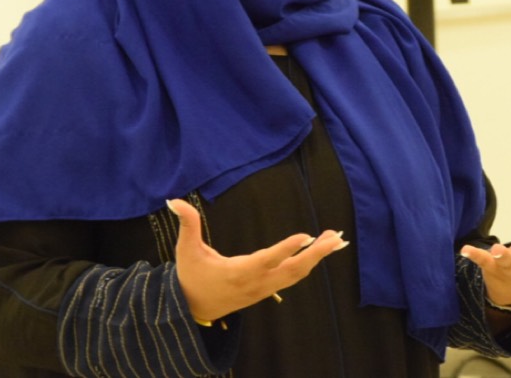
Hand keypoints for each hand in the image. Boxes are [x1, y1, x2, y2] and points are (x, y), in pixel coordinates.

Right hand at [167, 198, 349, 322]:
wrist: (192, 309)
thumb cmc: (191, 277)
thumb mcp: (186, 251)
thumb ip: (187, 224)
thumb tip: (174, 200)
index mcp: (238, 273)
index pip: (267, 260)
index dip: (286, 249)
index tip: (306, 236)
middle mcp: (256, 283)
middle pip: (293, 270)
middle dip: (316, 254)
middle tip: (335, 237)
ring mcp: (264, 288)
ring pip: (297, 275)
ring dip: (317, 258)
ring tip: (335, 239)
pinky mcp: (267, 289)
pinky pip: (293, 277)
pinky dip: (309, 264)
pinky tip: (319, 251)